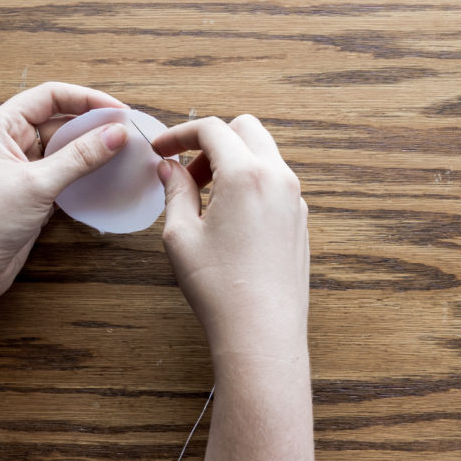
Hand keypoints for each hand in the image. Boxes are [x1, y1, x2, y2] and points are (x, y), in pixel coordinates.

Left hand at [0, 82, 128, 304]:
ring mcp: (18, 170)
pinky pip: (61, 175)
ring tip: (123, 155)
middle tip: (127, 135)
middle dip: (92, 125)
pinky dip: (82, 175)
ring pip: (62, 150)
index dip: (85, 99)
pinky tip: (105, 179)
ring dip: (90, 151)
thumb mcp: (36, 184)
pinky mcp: (28, 194)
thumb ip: (79, 157)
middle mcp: (7, 143)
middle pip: (58, 121)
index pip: (48, 97)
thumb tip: (116, 133)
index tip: (119, 111)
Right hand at [152, 115, 308, 361]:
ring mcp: (294, 199)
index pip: (212, 129)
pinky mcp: (300, 220)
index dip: (179, 134)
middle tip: (188, 175)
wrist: (261, 332)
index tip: (161, 151)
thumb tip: (169, 168)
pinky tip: (229, 217)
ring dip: (233, 161)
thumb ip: (175, 191)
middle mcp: (278, 178)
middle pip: (245, 129)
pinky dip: (250, 182)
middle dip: (212, 141)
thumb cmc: (219, 288)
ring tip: (206, 200)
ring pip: (264, 154)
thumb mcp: (181, 235)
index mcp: (246, 174)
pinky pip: (275, 182)